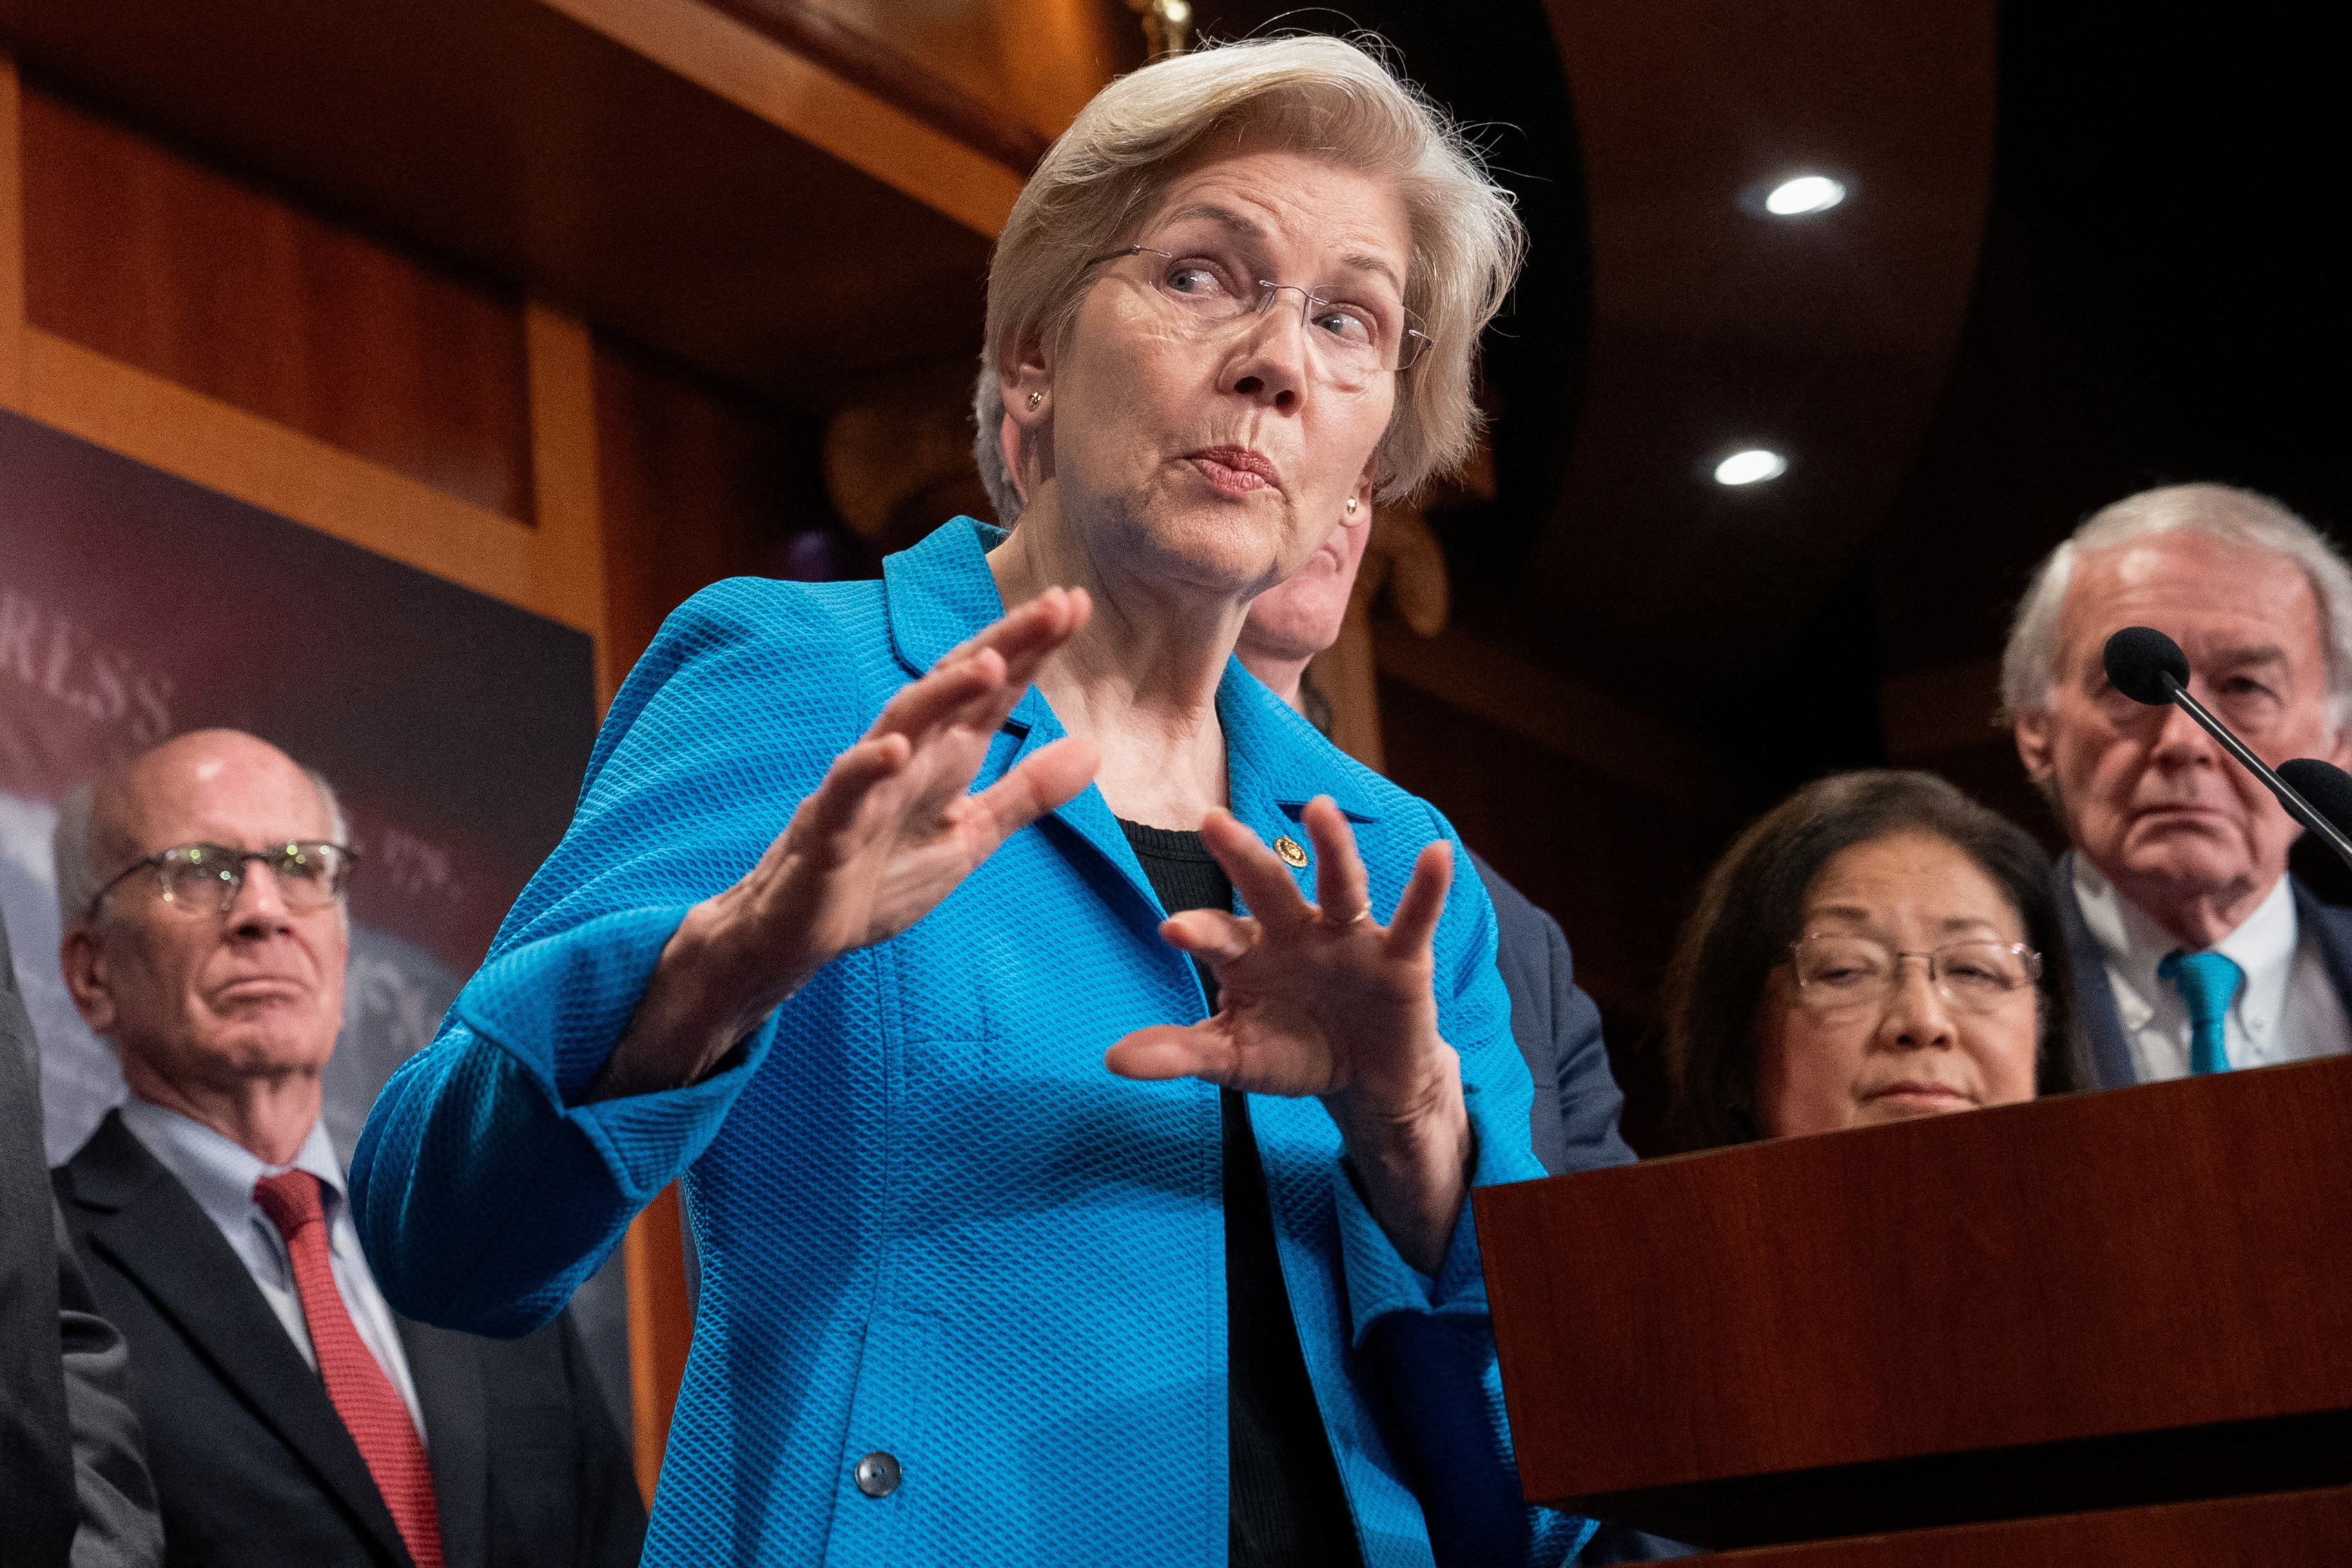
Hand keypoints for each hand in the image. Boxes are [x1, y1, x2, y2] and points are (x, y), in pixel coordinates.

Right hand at [591, 589, 1097, 1099]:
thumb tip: (1093, 747)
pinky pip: (846, 791)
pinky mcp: (827, 829)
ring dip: (944, 692)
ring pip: (903, 724)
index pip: (993, 692)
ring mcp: (864, 788)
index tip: (1076, 604)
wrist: (796, 935)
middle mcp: (905, 756)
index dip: (1032, 650)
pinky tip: (896, 749)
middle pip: (955, 688)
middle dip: (1005, 645)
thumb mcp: (971, 835)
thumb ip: (1027, 792)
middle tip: (1055, 605)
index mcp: (944, 757)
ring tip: (992, 662)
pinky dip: (868, 766)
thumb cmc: (878, 878)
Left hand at [1104, 797, 1472, 1270]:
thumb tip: (1112, 1060)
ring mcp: (1348, 935)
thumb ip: (1182, 1053)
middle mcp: (1296, 929)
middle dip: (1241, 855)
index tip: (1171, 928)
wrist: (1368, 1078)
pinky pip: (1415, 915)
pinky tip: (1439, 853)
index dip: (1198, 930)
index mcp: (1249, 952)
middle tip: (1210, 821)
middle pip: (1267, 886)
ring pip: (1338, 885)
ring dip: (1332, 847)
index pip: (1217, 934)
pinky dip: (1428, 886)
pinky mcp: (1399, 954)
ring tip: (1319, 809)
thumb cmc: (1294, 1052)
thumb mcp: (1237, 1059)